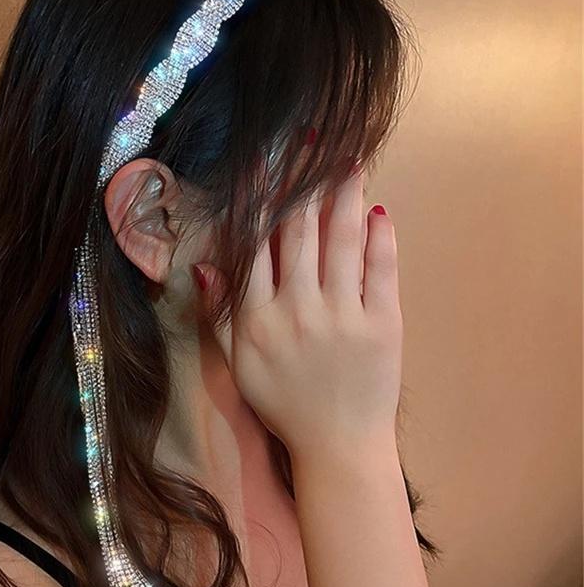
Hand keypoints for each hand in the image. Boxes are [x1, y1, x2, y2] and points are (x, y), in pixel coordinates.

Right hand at [193, 168, 402, 462]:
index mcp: (256, 318)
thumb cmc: (283, 403)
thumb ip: (217, 314)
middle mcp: (297, 309)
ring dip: (344, 196)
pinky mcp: (383, 323)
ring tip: (348, 160)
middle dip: (303, 181)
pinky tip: (378, 211)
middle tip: (310, 140)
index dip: (260, 198)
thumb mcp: (236, 365)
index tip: (264, 160)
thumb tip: (203, 264)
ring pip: (340, 242)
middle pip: (299, 232)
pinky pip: (381, 270)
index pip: (255, 243)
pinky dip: (380, 238)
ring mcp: (343, 315)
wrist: (338, 445)